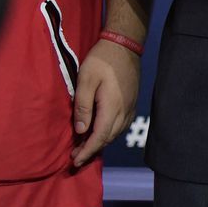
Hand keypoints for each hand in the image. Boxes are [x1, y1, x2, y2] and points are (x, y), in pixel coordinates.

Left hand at [71, 37, 139, 166]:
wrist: (124, 45)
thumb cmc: (101, 60)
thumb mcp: (85, 80)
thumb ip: (83, 106)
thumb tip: (81, 131)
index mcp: (112, 106)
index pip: (100, 137)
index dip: (87, 151)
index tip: (75, 162)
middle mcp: (124, 110)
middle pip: (108, 137)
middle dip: (92, 149)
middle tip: (75, 156)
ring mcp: (130, 106)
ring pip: (116, 132)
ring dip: (101, 141)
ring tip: (85, 145)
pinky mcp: (132, 101)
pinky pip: (122, 124)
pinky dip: (110, 132)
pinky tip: (101, 130)